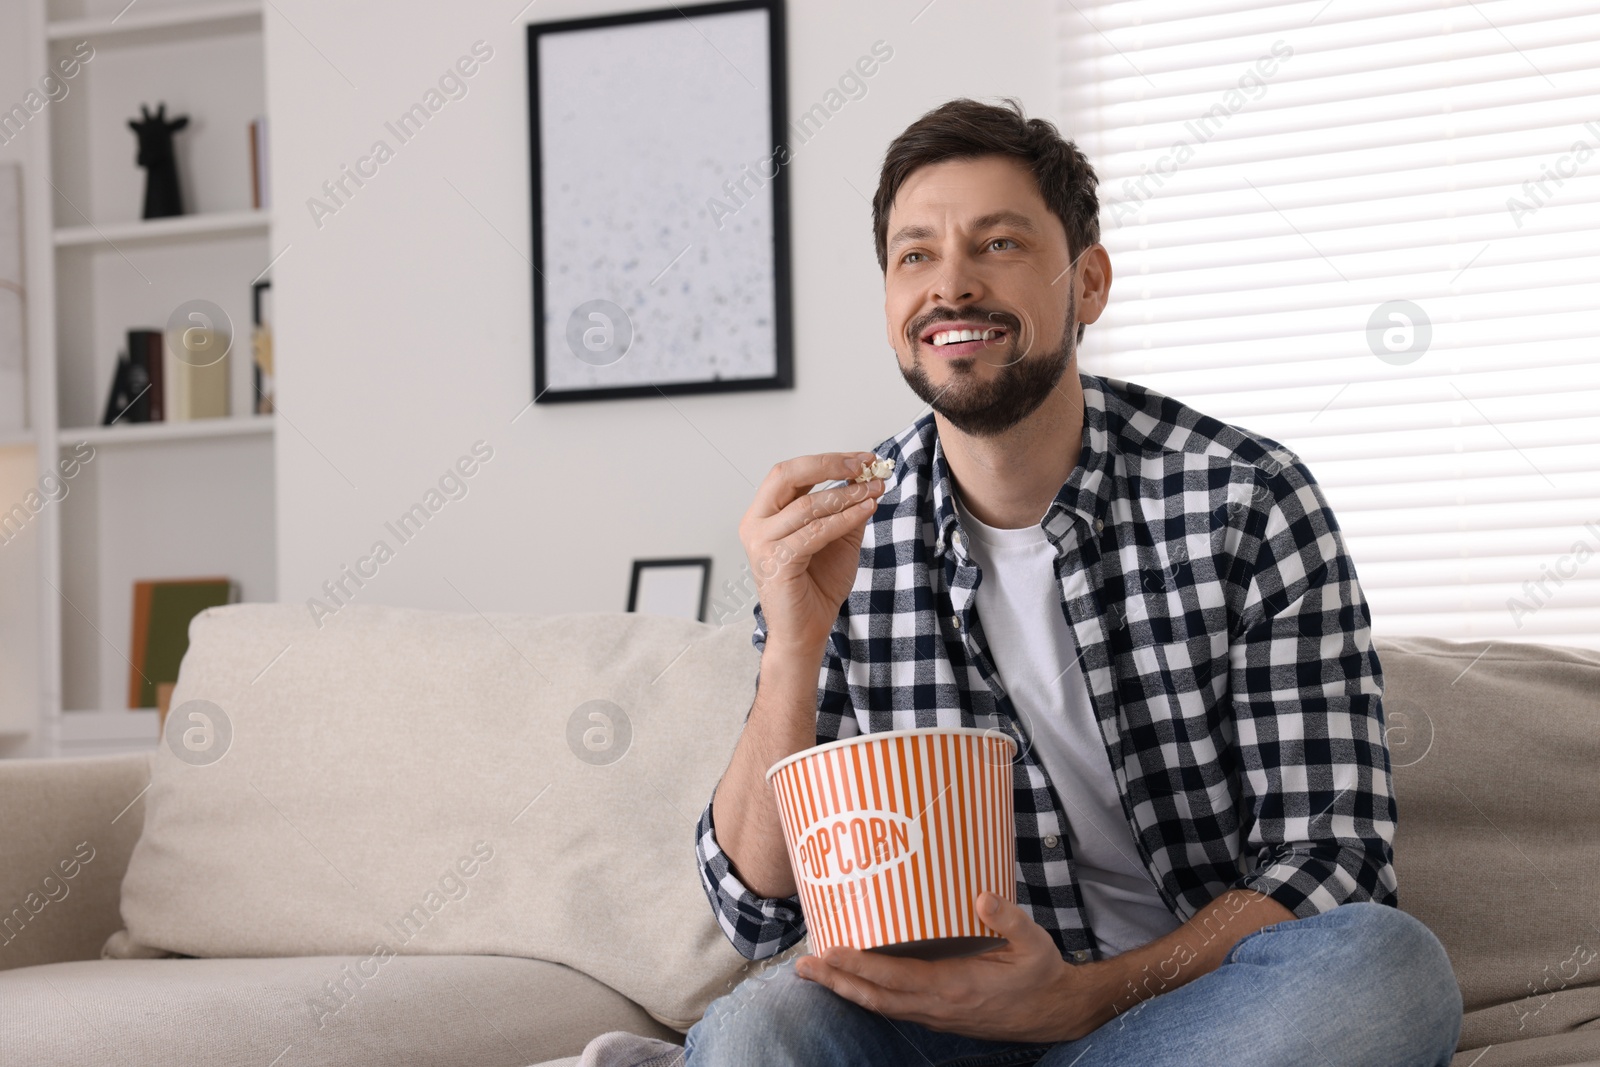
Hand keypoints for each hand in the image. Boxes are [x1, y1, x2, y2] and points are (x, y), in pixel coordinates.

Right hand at [739, 452, 885, 653]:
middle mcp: (756, 524)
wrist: (807, 631)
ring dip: (848, 494)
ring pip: (808, 505)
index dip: (826, 460)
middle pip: (788, 475)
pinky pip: (816, 532)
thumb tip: (867, 478)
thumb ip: (846, 509)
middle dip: (830, 465)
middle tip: (865, 464)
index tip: (862, 458)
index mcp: (764, 513)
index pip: (790, 472)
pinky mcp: (776, 563)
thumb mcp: (837, 538)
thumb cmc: (817, 586)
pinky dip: (845, 519)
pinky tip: (866, 510)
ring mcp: (761, 543)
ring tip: (875, 490)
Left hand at [793, 893, 1112, 1042]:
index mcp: (955, 986)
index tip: (831, 951)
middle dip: (837, 981)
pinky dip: (866, 994)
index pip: (896, 978)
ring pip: (880, 1005)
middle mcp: (938, 1005)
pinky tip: (849, 980)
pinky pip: (893, 1006)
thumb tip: (981, 896)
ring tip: (813, 971)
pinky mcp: (937, 1014)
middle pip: (876, 997)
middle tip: (803, 965)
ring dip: (845, 989)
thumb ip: (1008, 919)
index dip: (861, 966)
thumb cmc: (1041, 975)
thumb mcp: (1034, 943)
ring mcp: (935, 1014)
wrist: (1054, 1014)